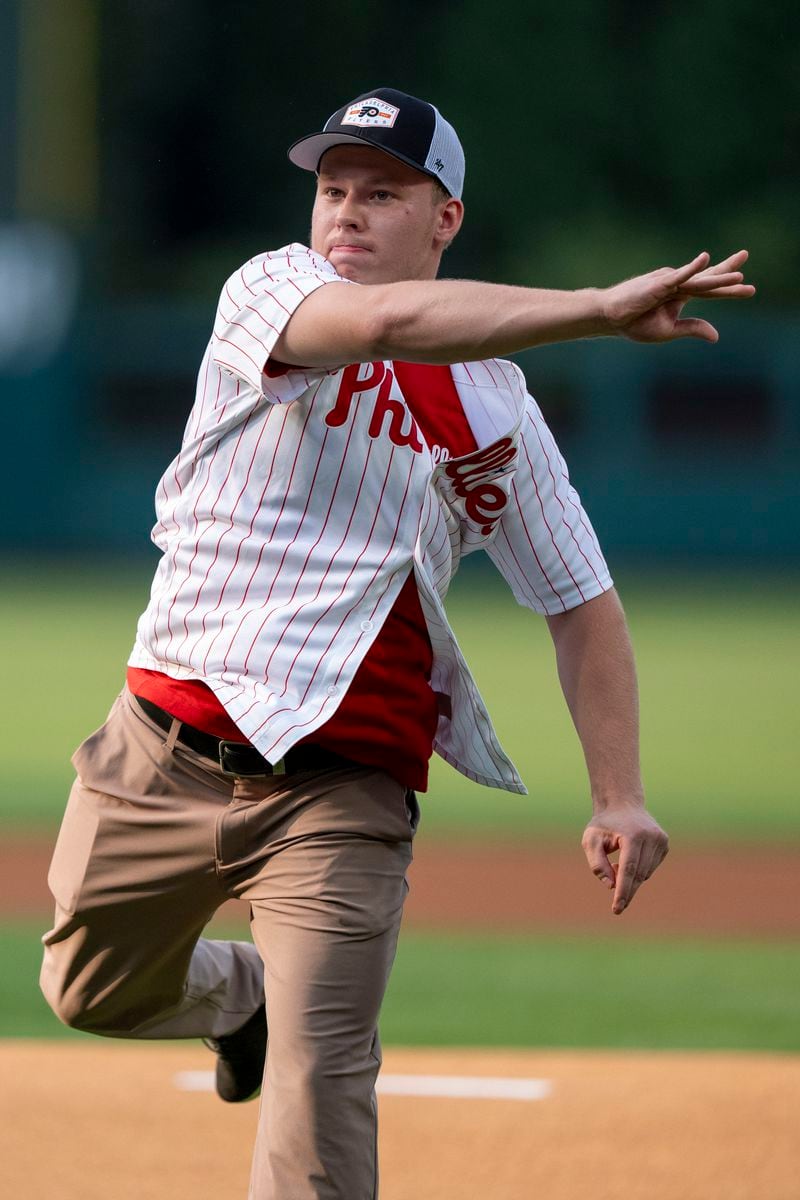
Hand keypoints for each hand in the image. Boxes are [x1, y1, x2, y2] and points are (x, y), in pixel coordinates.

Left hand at [581, 803, 668, 914]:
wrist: (622, 804)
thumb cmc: (604, 824)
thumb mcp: (591, 840)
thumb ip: (597, 863)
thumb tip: (611, 885)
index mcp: (633, 835)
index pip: (628, 869)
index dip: (623, 891)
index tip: (617, 908)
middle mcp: (651, 837)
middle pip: (638, 875)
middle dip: (627, 891)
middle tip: (617, 907)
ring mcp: (660, 840)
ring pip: (645, 873)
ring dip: (630, 878)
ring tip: (615, 863)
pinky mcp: (664, 844)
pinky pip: (650, 868)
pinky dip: (639, 870)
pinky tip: (628, 857)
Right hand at [602, 249, 754, 343]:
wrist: (611, 318)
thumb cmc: (635, 323)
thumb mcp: (669, 330)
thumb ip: (692, 328)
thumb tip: (717, 336)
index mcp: (681, 295)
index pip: (709, 287)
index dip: (727, 283)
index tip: (748, 284)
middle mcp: (678, 285)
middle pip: (708, 277)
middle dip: (728, 271)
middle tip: (746, 255)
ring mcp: (669, 282)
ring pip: (699, 280)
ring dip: (719, 278)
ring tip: (739, 277)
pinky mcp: (659, 284)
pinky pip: (679, 276)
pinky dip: (692, 268)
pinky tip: (704, 259)